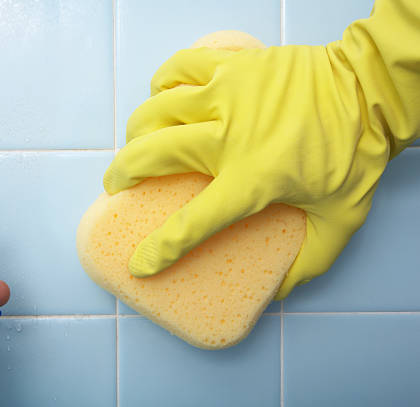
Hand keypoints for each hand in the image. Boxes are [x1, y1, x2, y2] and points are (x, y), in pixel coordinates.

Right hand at [104, 0, 419, 298]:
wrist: (369, 88)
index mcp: (253, 180)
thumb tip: (277, 291)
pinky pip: (177, 68)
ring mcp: (227, 95)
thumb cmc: (354, 154)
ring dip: (137, 131)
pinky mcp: (231, 66)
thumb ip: (310, 263)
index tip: (140, 265)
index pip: (191, 224)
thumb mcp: (340, 221)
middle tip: (118, 185)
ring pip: (155, 110)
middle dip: (122, 174)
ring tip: (138, 143)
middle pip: (151, 155)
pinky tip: (162, 96)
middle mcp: (229, 137)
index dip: (158, 251)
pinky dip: (161, 83)